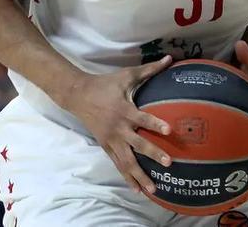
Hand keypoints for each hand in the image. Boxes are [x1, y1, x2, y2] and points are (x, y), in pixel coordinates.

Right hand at [61, 57, 174, 194]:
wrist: (77, 95)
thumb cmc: (105, 84)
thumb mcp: (127, 75)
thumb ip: (149, 69)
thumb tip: (170, 58)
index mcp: (124, 111)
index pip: (143, 118)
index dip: (156, 124)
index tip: (169, 130)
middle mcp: (118, 129)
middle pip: (137, 145)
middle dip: (153, 154)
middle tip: (169, 163)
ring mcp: (111, 140)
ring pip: (126, 162)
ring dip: (140, 176)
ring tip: (153, 189)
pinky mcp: (105, 147)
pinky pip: (118, 164)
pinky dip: (127, 177)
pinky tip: (137, 190)